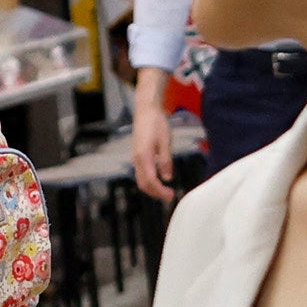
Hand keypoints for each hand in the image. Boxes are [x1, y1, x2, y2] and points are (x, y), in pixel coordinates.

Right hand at [129, 78, 183, 202]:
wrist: (146, 110)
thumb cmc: (157, 123)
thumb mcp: (166, 141)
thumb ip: (166, 160)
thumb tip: (167, 177)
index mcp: (144, 156)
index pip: (151, 181)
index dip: (160, 191)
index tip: (171, 195)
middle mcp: (137, 159)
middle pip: (143, 184)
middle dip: (155, 193)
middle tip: (169, 196)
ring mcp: (136, 157)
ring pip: (141, 179)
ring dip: (152, 188)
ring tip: (165, 190)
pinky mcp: (137, 154)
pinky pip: (141, 172)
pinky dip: (149, 180)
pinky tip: (159, 179)